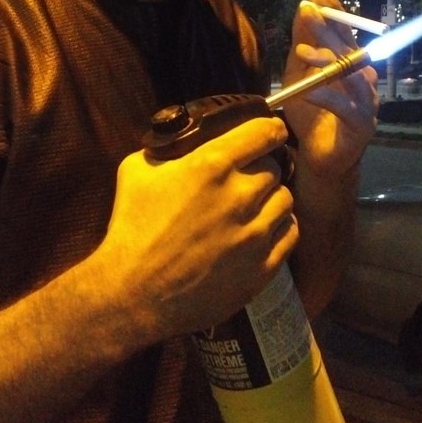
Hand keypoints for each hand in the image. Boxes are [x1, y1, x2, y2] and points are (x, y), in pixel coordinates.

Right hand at [99, 116, 297, 340]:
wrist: (134, 294)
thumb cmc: (132, 229)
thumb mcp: (137, 170)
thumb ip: (167, 151)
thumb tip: (181, 144)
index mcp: (212, 165)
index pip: (264, 132)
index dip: (270, 128)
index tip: (270, 132)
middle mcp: (241, 195)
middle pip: (275, 168)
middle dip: (261, 168)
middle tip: (246, 178)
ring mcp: (255, 235)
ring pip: (286, 200)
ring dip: (271, 199)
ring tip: (254, 207)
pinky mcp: (262, 268)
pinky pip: (289, 235)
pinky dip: (278, 229)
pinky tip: (261, 232)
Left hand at [281, 0, 378, 176]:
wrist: (319, 155)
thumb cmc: (312, 112)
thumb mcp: (300, 73)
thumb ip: (302, 42)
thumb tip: (304, 6)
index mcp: (349, 63)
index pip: (346, 33)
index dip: (336, 14)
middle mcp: (363, 78)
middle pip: (348, 50)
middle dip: (328, 30)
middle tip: (309, 13)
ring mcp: (366, 101)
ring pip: (350, 76)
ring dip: (326, 63)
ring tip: (303, 53)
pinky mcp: (361, 124)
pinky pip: (345, 108)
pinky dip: (326, 98)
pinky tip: (309, 92)